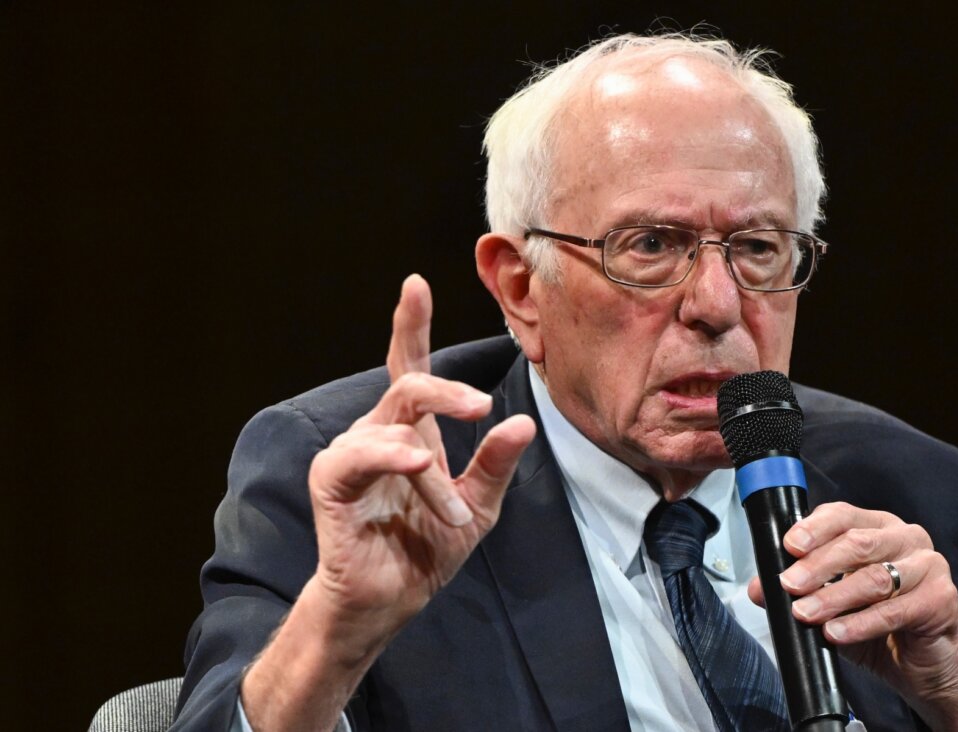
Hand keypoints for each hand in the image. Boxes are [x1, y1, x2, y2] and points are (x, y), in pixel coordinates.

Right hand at [308, 274, 535, 633]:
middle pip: (409, 385)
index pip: (408, 367)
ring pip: (392, 425)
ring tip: (454, 508)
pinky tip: (415, 465)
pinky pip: (358, 456)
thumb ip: (496, 463)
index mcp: (411, 433)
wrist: (391, 602)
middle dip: (448, 390)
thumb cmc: (426, 549)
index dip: (410, 325)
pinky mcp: (331, 483)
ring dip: (430, 467)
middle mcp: (378, 435)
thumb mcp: (479, 506)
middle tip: (481, 407)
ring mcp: (351, 457)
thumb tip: (524, 420)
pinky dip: (392, 458)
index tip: (417, 283)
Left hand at [748, 502, 957, 730]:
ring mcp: (929, 565)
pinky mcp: (942, 599)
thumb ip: (799, 591)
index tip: (788, 546)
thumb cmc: (880, 628)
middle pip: (857, 542)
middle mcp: (907, 538)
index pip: (843, 515)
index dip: (814, 528)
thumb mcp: (832, 607)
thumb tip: (758, 588)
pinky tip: (836, 633)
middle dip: (817, 566)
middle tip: (789, 585)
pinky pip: (895, 610)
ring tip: (805, 614)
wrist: (923, 668)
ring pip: (873, 577)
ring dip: (834, 597)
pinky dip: (860, 623)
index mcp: (880, 527)